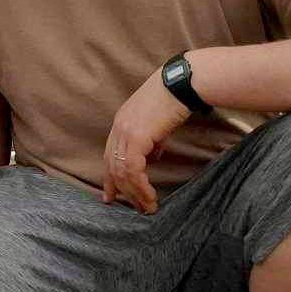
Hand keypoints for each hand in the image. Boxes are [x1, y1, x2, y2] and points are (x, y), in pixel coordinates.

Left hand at [102, 69, 190, 214]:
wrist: (180, 84)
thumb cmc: (174, 98)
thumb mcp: (158, 123)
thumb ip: (152, 141)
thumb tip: (153, 158)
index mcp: (121, 123)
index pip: (110, 155)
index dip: (111, 178)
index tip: (111, 196)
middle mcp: (119, 127)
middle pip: (113, 167)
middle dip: (122, 191)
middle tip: (134, 208)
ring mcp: (125, 132)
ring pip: (122, 172)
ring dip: (135, 193)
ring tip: (146, 208)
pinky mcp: (136, 137)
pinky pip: (133, 170)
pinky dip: (141, 186)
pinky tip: (150, 196)